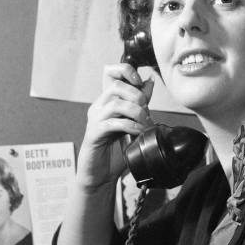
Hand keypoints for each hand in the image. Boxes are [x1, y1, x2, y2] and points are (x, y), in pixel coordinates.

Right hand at [76, 63, 154, 189]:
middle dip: (137, 97)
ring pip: (116, 103)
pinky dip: (130, 126)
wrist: (102, 174)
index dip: (126, 71)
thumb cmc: (116, 149)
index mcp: (107, 100)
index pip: (110, 71)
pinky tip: (138, 133)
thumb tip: (150, 81)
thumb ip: (140, 102)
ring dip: (137, 113)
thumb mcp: (133, 121)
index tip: (140, 82)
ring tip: (145, 125)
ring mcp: (95, 119)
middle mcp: (99, 106)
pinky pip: (113, 123)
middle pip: (116, 86)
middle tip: (147, 112)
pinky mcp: (94, 134)